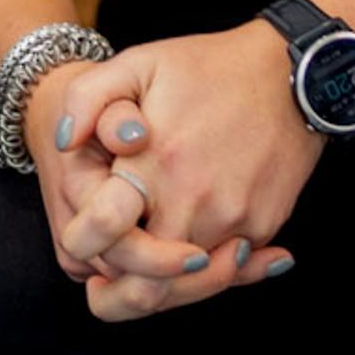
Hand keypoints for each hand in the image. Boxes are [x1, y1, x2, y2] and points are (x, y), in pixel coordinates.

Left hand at [35, 24, 316, 322]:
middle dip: (117, 291)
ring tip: (142, 270)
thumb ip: (87, 99)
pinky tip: (188, 254)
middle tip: (104, 281)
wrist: (292, 73)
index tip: (84, 240)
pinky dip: (205, 271)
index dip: (84, 244)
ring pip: (186, 286)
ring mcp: (234, 220)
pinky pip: (226, 269)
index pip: (102, 234)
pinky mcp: (263, 227)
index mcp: (154, 163)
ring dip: (161, 284)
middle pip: (144, 284)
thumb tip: (62, 144)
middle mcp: (193, 201)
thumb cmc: (208, 67)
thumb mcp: (138, 63)